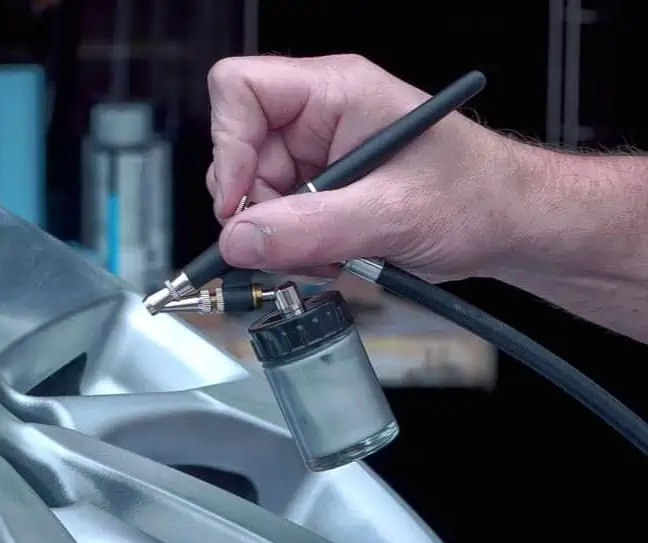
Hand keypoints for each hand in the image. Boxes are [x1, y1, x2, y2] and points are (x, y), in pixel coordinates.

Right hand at [206, 54, 535, 281]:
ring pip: (254, 195)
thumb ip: (309, 228)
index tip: (239, 202)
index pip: (240, 89)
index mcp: (336, 91)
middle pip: (239, 153)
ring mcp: (316, 155)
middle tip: (291, 242)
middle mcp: (319, 117)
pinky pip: (276, 221)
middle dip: (259, 209)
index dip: (229, 144)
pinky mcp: (320, 190)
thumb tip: (238, 239)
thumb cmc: (479, 197)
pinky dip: (294, 249)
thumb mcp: (391, 215)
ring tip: (328, 254)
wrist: (510, 228)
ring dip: (279, 237)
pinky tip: (332, 256)